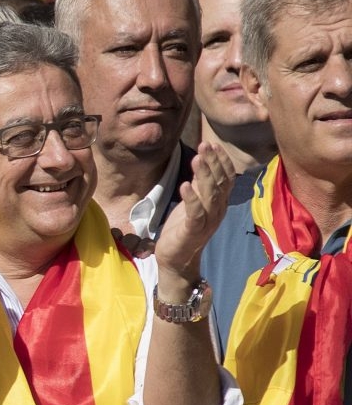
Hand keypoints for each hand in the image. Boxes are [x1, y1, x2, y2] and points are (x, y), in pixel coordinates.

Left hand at [155, 142, 234, 279]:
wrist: (177, 260)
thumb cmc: (184, 229)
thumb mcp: (194, 202)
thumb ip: (200, 185)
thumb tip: (203, 161)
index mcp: (219, 204)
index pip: (227, 179)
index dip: (222, 161)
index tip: (213, 144)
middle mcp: (217, 211)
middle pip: (220, 183)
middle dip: (213, 162)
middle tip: (205, 144)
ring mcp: (207, 222)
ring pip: (209, 195)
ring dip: (204, 175)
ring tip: (197, 158)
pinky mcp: (192, 231)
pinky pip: (195, 213)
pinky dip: (191, 198)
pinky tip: (186, 185)